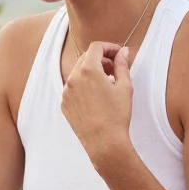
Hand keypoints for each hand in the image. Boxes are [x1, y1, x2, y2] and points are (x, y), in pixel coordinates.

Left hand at [61, 42, 132, 161]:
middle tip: (115, 69)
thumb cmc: (117, 115)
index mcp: (88, 70)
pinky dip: (84, 85)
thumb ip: (122, 65)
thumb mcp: (125, 86)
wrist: (104, 142)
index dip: (109, 47)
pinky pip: (73, 87)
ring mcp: (66, 91)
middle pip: (86, 58)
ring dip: (92, 72)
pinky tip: (97, 98)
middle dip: (101, 59)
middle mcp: (72, 78)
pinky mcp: (64, 103)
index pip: (96, 47)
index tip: (119, 54)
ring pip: (78, 72)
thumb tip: (123, 52)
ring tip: (107, 85)